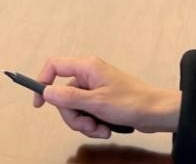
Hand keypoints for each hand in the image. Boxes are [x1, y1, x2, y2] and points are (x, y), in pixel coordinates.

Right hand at [35, 56, 180, 138]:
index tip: (39, 105)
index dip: (42, 81)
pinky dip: (93, 124)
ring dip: (85, 123)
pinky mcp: (101, 100)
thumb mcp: (96, 103)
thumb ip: (69, 97)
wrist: (155, 112)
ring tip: (101, 129)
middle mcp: (89, 74)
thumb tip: (46, 92)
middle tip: (88, 125)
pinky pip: (86, 113)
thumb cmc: (129, 102)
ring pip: (75, 107)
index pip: (54, 65)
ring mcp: (95, 87)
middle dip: (73, 115)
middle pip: (63, 94)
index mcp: (86, 66)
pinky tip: (106, 129)